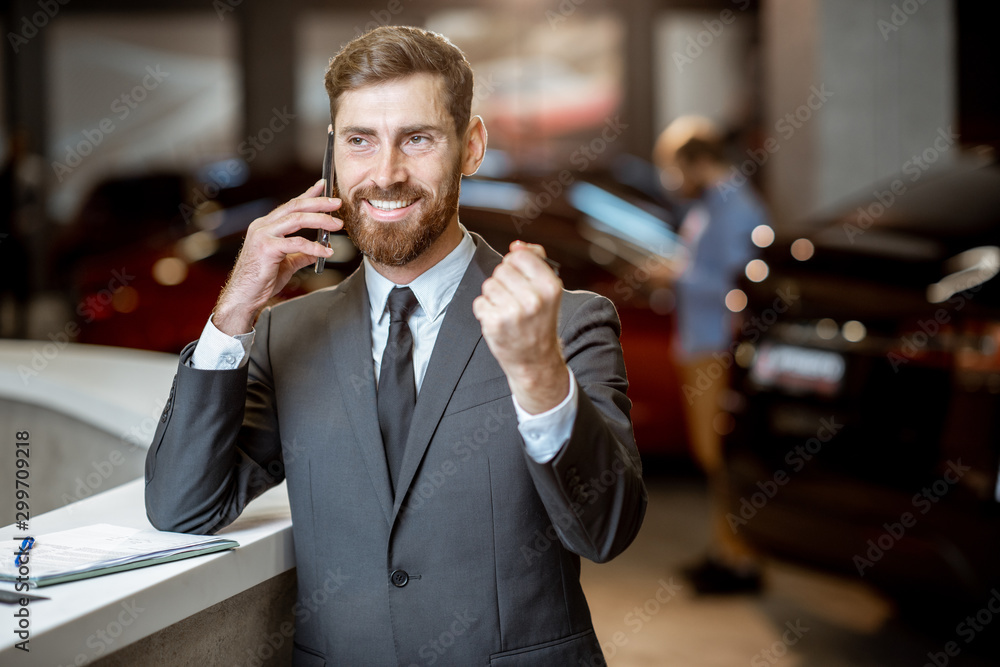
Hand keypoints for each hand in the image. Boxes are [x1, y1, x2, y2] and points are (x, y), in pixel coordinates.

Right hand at [213, 180, 342, 334]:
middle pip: (295, 207)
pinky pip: (296, 243)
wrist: (243, 298)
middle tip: (337, 203)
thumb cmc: (260, 282)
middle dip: (318, 202)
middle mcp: (262, 226)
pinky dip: (315, 246)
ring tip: (337, 225)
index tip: (324, 186)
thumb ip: (301, 255)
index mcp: (265, 226)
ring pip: (296, 219)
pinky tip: (327, 252)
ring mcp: (262, 235)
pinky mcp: (267, 248)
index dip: (308, 194)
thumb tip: (319, 250)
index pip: (290, 205)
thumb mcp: (286, 264)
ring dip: (320, 220)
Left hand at [472, 241, 569, 413]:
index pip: (520, 256)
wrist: (535, 360)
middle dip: (504, 282)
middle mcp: (534, 299)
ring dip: (494, 297)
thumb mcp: (548, 291)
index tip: (521, 279)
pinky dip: (485, 310)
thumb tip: (516, 245)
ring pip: (489, 285)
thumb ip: (536, 261)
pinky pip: (480, 302)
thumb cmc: (539, 322)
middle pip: (502, 269)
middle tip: (515, 300)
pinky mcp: (495, 323)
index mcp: (550, 287)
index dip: (516, 265)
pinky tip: (499, 321)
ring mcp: (513, 312)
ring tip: (507, 311)